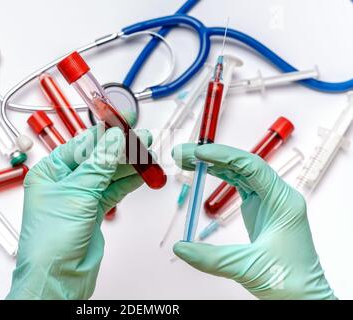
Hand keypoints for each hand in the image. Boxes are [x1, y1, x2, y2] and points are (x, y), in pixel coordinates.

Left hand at [7, 125, 150, 298]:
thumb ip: (100, 164)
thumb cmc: (50, 241)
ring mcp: (80, 198)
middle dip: (121, 149)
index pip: (81, 145)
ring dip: (128, 165)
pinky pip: (114, 191)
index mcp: (50, 173)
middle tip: (143, 139)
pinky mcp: (93, 212)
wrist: (58, 277)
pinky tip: (142, 174)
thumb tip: (115, 138)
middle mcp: (64, 183)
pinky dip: (128, 182)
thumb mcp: (78, 193)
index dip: (104, 134)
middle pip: (97, 158)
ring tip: (148, 155)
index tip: (124, 124)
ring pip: (108, 175)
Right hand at [172, 143, 335, 299]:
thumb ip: (212, 258)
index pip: (251, 167)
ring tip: (187, 160)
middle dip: (211, 157)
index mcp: (283, 202)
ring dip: (212, 164)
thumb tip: (180, 248)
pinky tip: (202, 172)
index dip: (223, 156)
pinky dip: (219, 176)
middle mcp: (277, 195)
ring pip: (238, 172)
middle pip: (241, 165)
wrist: (303, 295)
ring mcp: (268, 200)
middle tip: (183, 155)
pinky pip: (238, 184)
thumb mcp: (248, 268)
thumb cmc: (290, 280)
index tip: (198, 153)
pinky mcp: (259, 208)